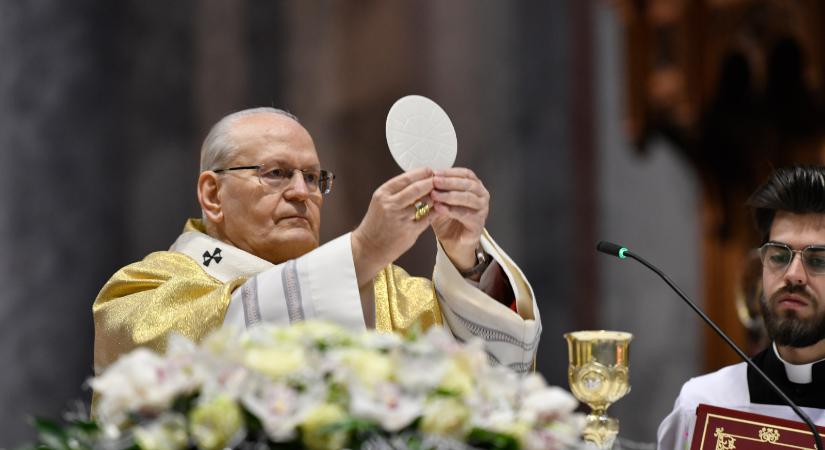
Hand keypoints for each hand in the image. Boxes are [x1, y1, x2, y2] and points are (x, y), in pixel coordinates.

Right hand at [352, 167, 435, 287]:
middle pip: (417, 188)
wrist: (369, 247)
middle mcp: (390, 205)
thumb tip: (418, 178)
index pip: (406, 178)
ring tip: (439, 194)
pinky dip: (435, 211)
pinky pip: (428, 218)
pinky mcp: (410, 232)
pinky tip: (438, 208)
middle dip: (431, 182)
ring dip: (434, 197)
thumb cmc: (376, 223)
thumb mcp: (380, 201)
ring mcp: (400, 219)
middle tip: (439, 180)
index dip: (421, 173)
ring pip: (425, 202)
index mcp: (383, 194)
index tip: (430, 171)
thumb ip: (397, 191)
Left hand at [430, 168, 489, 270]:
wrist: (452, 242)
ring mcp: (482, 209)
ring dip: (450, 195)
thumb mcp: (440, 200)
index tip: (436, 173)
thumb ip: (436, 189)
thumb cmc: (448, 219)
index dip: (450, 172)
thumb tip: (426, 176)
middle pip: (468, 184)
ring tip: (434, 195)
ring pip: (468, 198)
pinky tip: (439, 208)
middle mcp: (482, 196)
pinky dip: (451, 210)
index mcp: (474, 186)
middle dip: (449, 182)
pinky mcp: (478, 223)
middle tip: (434, 182)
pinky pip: (465, 214)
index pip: (465, 174)